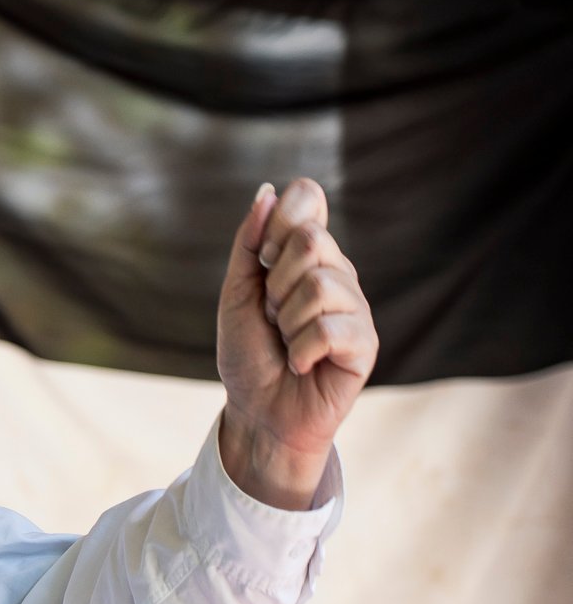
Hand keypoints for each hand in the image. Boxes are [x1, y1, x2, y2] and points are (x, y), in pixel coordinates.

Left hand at [215, 178, 376, 508]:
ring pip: (319, 286)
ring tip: (287, 341)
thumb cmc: (249, 353)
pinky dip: (302, 350)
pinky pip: (331, 328)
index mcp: (308, 255)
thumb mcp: (237, 293)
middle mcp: (338, 273)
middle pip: (311, 240)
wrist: (257, 411)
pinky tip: (301, 364)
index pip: (308, 198)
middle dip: (275, 283)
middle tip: (272, 314)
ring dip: (286, 322)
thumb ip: (249, 244)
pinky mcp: (366, 344)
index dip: (278, 223)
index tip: (262, 261)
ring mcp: (356, 307)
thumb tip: (267, 191)